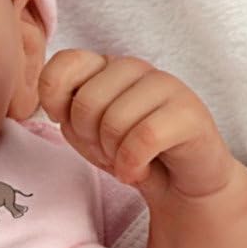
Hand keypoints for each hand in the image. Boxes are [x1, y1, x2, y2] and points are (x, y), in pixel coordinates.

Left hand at [37, 50, 237, 201]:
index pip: (64, 64)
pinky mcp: (189, 113)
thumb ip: (65, 111)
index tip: (74, 127)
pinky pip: (143, 139)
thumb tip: (56, 105)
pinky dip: (133, 166)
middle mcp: (134, 68)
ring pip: (114, 123)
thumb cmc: (130, 153)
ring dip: (114, 157)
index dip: (58, 104)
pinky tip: (140, 171)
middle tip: (108, 152)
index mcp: (105, 66)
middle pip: (86, 103)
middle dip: (90, 140)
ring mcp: (165, 85)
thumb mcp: (85, 133)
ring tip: (128, 161)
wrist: (180, 183)